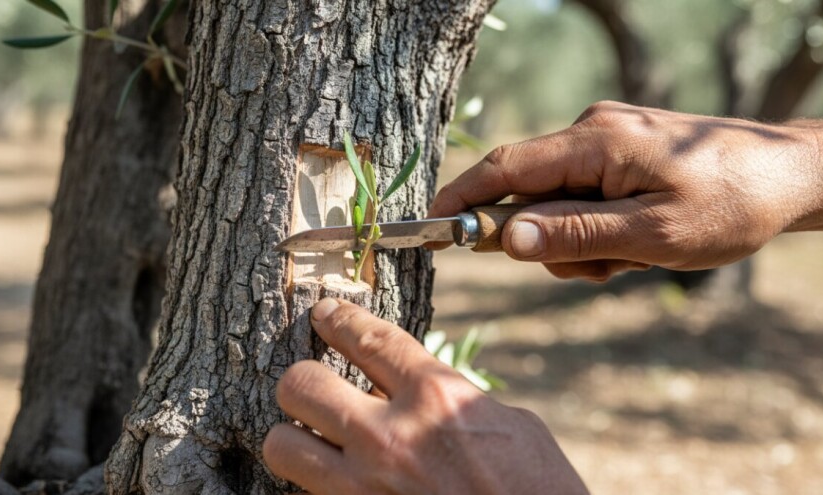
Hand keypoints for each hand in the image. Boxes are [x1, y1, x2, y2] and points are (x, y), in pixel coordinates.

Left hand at [262, 298, 588, 494]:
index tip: (326, 312)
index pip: (369, 339)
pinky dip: (314, 484)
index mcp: (437, 397)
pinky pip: (307, 494)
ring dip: (292, 437)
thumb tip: (421, 391)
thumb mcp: (513, 425)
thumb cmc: (541, 489)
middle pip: (302, 384)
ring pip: (281, 445)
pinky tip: (334, 479)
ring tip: (310, 437)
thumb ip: (456, 399)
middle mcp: (391, 437)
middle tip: (312, 383)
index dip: (339, 318)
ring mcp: (366, 489)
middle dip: (302, 379)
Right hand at [429, 101, 822, 280]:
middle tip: (596, 269)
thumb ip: (573, 235)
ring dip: (580, 241)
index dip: (461, 197)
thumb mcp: (651, 233)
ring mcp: (608, 141)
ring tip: (630, 257)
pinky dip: (598, 228)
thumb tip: (503, 239)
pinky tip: (636, 242)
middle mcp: (592, 132)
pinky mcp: (622, 153)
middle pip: (530, 191)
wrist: (793, 175)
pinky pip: (585, 196)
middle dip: (546, 239)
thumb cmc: (730, 203)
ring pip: (558, 201)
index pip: (505, 167)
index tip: (428, 225)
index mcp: (594, 143)